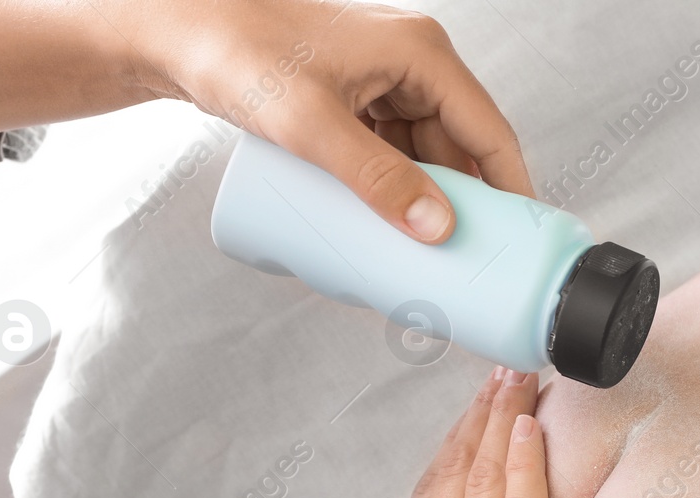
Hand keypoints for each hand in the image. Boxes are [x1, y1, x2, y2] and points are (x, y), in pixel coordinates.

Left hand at [0, 0, 532, 242]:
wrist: (177, 34)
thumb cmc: (237, 55)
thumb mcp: (312, 126)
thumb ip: (376, 178)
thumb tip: (437, 228)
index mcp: (421, 55)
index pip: (490, 132)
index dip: (511, 189)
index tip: (522, 240)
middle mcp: (411, 64)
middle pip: (461, 149)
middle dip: (465, 206)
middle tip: (467, 261)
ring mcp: (383, 83)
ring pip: (427, 156)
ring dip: (428, 202)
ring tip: (427, 254)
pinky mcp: (356, 101)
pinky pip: (394, 154)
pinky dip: (398, 191)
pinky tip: (391, 225)